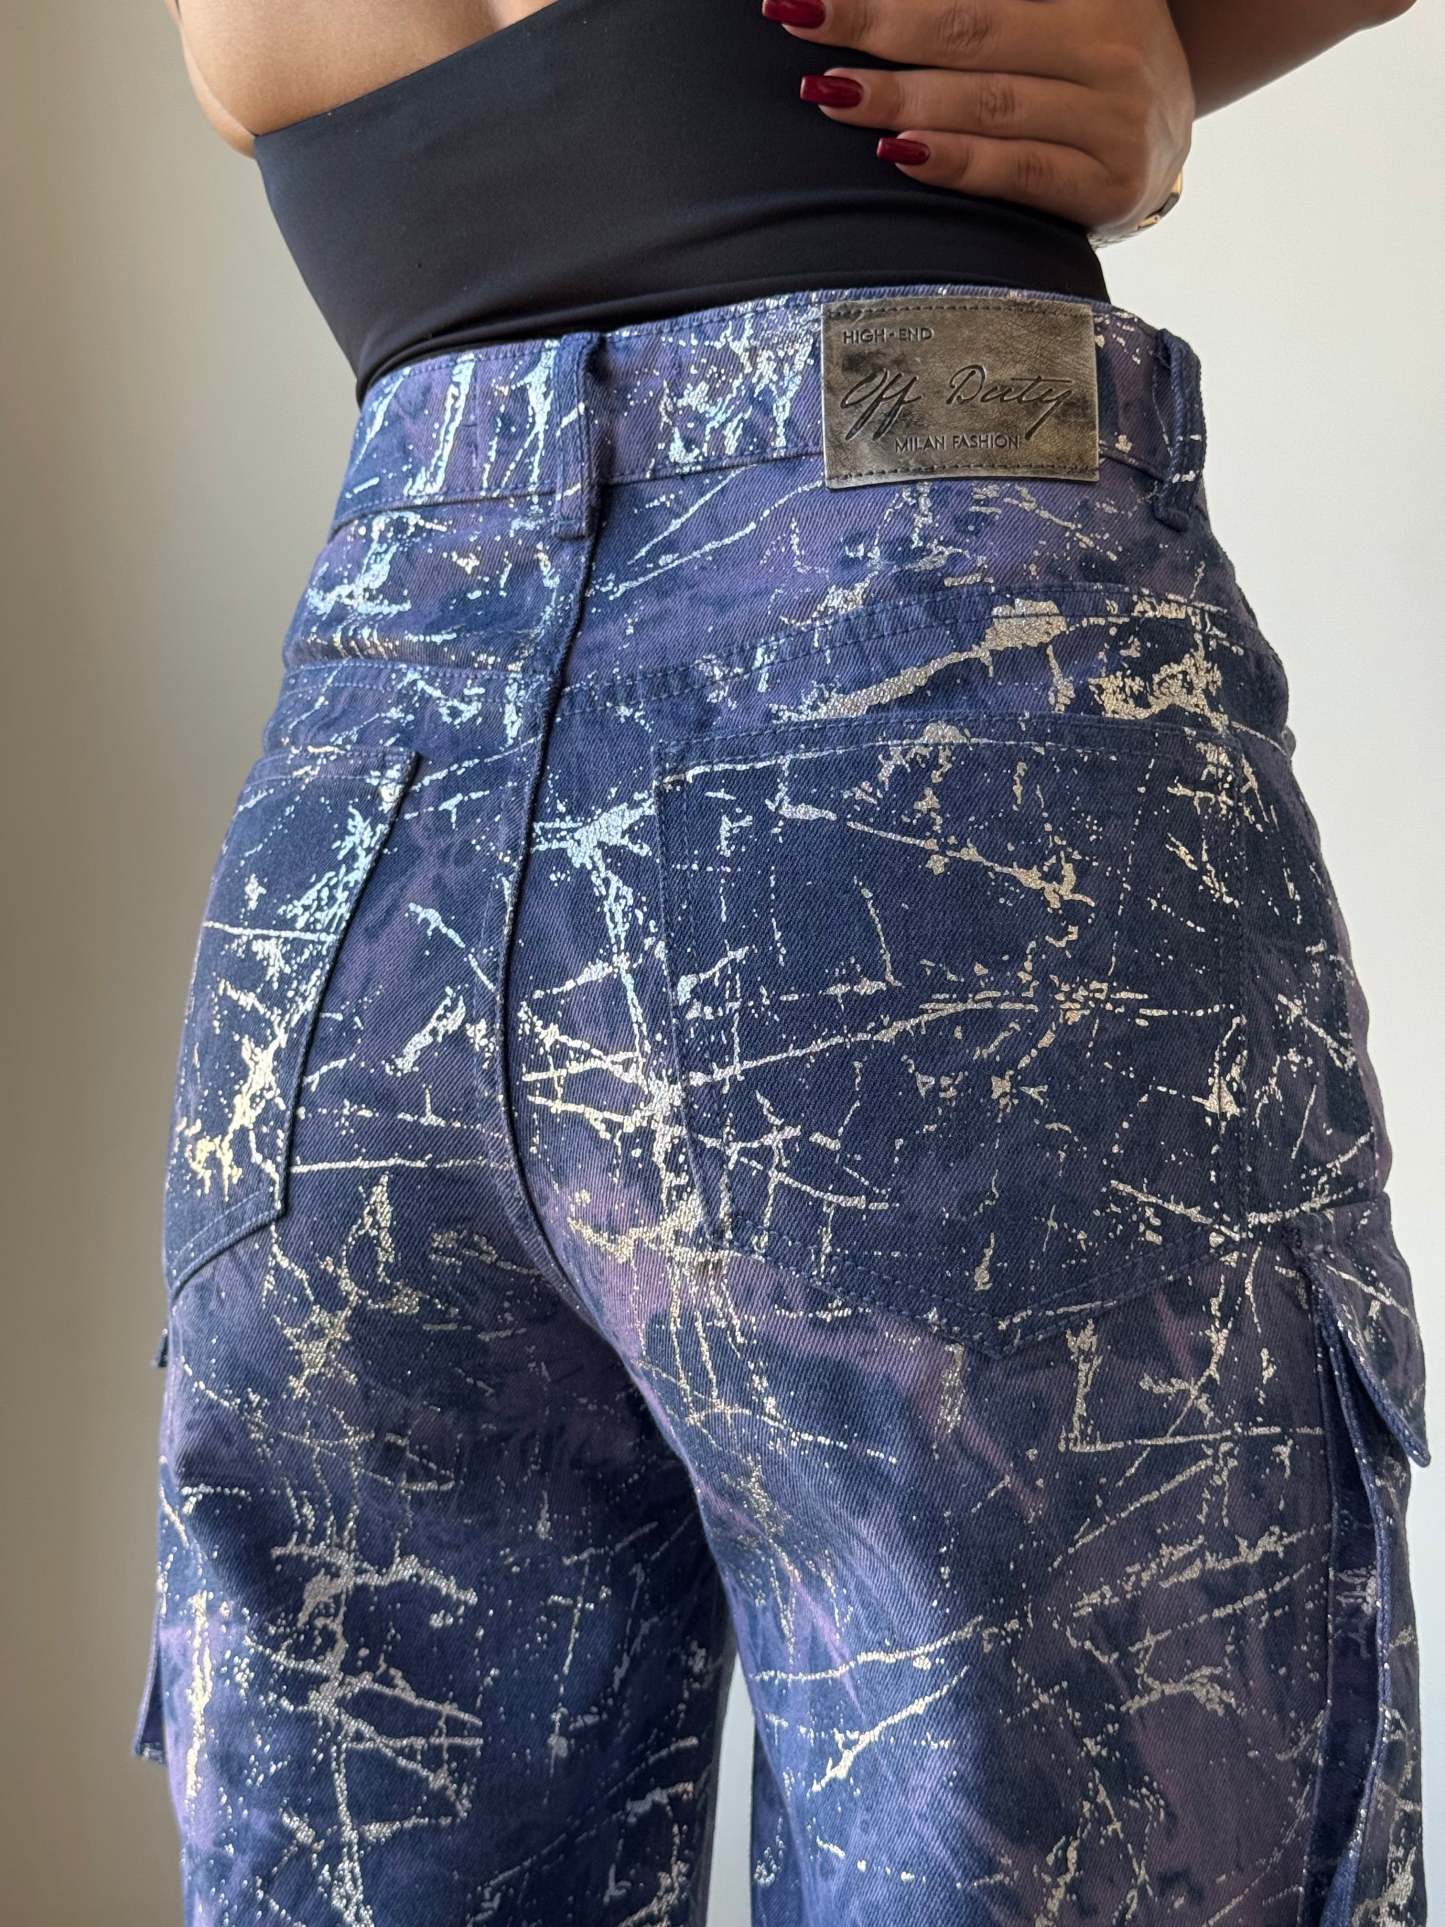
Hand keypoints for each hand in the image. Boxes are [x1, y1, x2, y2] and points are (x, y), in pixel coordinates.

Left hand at [761, 0, 1194, 239]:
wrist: (1162, 140)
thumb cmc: (1079, 62)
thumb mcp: (1052, 8)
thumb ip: (985, 5)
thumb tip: (882, 1)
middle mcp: (1114, 40)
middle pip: (974, 27)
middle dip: (877, 26)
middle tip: (801, 23)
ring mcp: (1118, 117)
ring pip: (991, 102)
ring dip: (900, 98)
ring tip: (827, 91)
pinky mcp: (1110, 186)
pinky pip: (1017, 172)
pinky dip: (955, 161)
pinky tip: (897, 152)